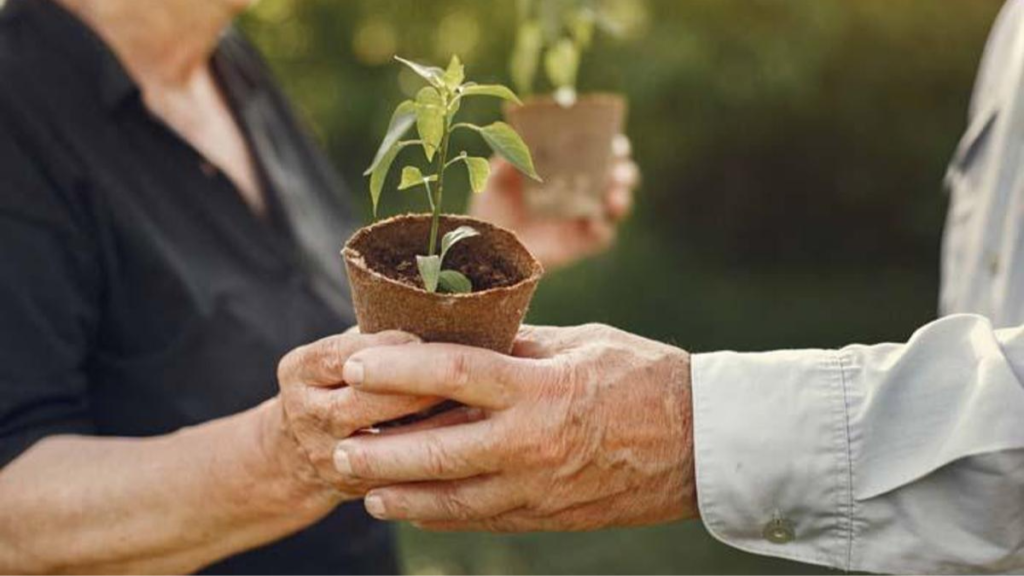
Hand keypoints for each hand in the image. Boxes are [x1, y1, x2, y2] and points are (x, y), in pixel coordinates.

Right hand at [269, 330, 447, 504]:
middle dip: (414, 388)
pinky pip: (396, 473)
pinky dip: (430, 458)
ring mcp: (328, 455)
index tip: (423, 339)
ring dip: (428, 426)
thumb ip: (376, 341)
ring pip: (381, 443)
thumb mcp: (339, 355)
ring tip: (468, 409)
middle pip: (362, 400)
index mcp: (300, 372)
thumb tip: (437, 323)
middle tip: (460, 377)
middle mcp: (307, 414)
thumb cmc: (340, 384)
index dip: (386, 348)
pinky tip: (461, 442)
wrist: (296, 453)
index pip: (340, 354)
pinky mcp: (354, 485)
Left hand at [332, 324, 697, 531]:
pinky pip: (482, 518)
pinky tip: (413, 507)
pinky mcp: (547, 515)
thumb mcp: (582, 344)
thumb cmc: (644, 377)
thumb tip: (466, 337)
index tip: (355, 363)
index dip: (397, 369)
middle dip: (378, 451)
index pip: (453, 374)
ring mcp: (538, 487)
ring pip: (451, 499)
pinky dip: (441, 514)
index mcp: (541, 389)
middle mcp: (532, 444)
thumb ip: (518, 346)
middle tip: (336, 445)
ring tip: (362, 488)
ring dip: (399, 494)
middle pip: (436, 450)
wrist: (701, 444)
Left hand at [469, 136, 638, 270]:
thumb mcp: (495, 179)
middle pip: (617, 177)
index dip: (613, 146)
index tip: (615, 142)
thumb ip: (509, 159)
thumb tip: (521, 141)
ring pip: (617, 206)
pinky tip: (593, 223)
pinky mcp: (581, 244)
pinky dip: (603, 229)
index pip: (600, 152)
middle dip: (625, 172)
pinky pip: (603, 237)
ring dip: (621, 198)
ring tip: (613, 198)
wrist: (487, 246)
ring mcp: (584, 218)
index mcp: (567, 169)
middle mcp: (582, 191)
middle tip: (619, 171)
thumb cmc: (493, 207)